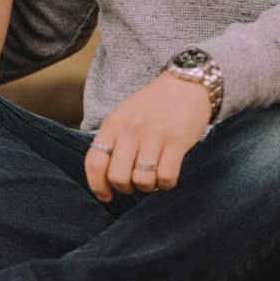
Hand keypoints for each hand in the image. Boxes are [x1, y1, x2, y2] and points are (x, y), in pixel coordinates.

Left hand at [84, 72, 210, 200]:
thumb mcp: (123, 116)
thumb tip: (104, 177)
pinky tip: (167, 175)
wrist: (184, 84)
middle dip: (125, 189)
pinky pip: (167, 178)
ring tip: (153, 177)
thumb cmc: (152, 106)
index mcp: (113, 124)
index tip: (105, 196)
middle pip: (118, 177)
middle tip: (134, 183)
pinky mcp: (177, 141)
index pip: (94, 162)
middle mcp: (130, 130)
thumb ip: (113, 141)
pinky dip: (167, 184)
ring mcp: (154, 136)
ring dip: (148, 187)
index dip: (97, 185)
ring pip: (143, 181)